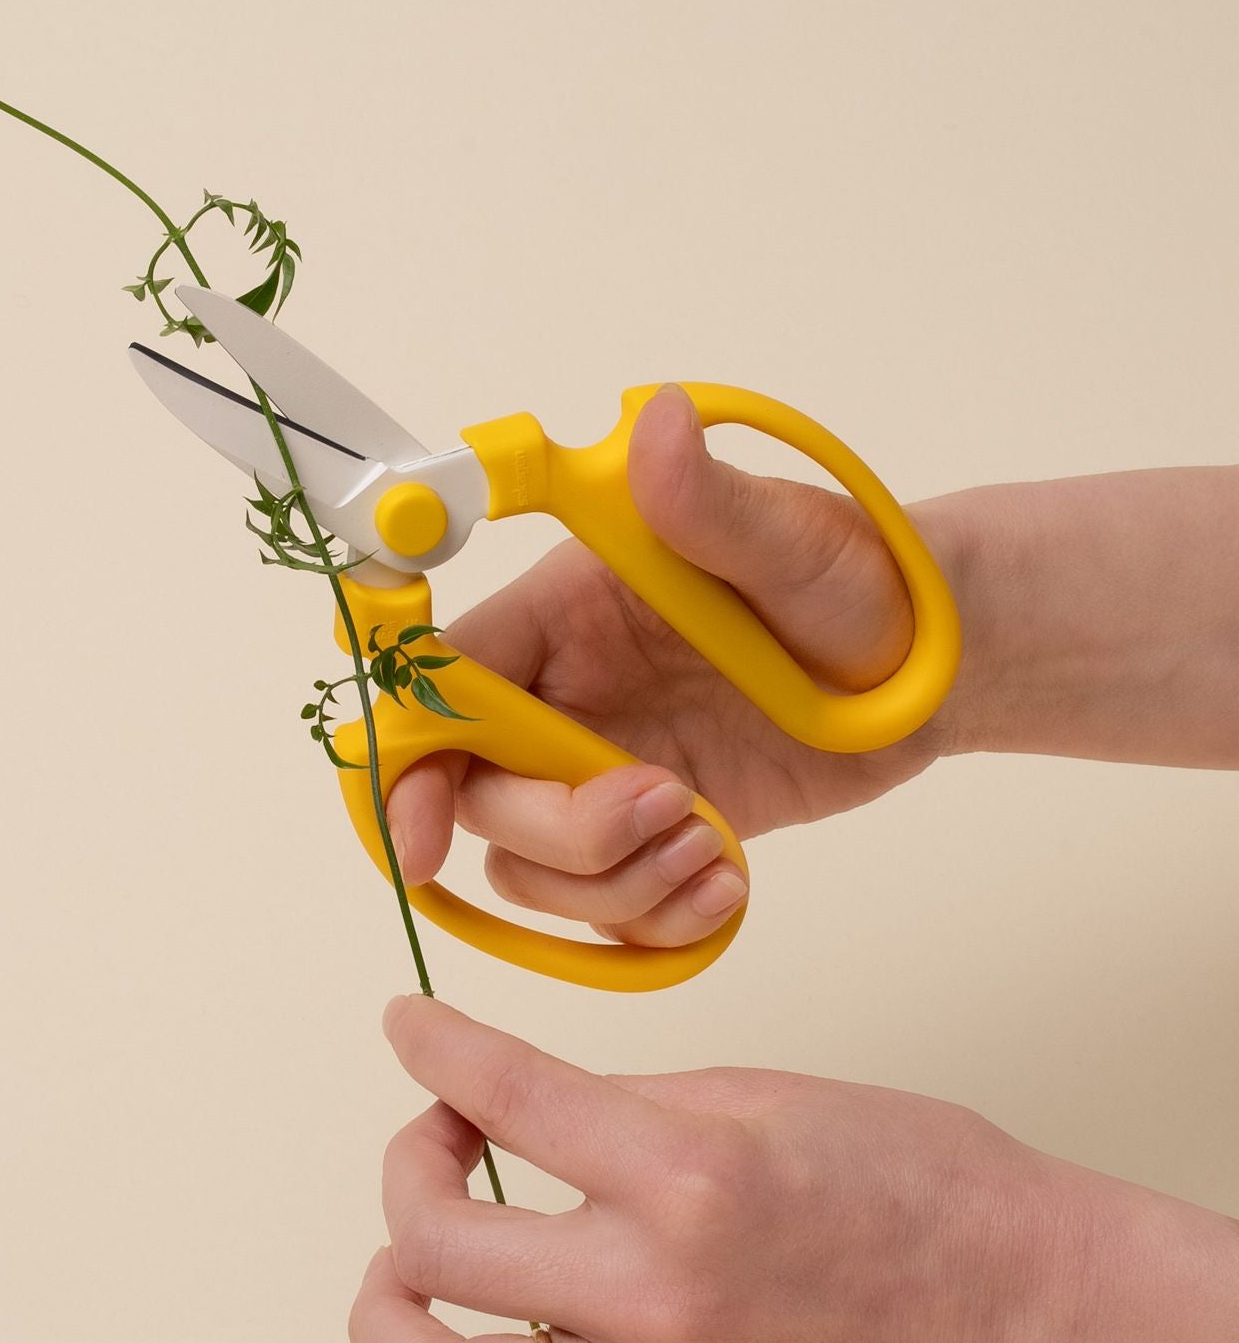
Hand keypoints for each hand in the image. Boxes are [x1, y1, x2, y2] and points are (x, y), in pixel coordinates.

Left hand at [348, 996, 1238, 1342]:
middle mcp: (652, 1296)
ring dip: (395, 1313)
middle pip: (435, 1246)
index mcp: (682, 1177)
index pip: (501, 1095)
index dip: (430, 1042)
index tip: (407, 1021)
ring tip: (422, 1261)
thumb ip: (611, 1103)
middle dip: (408, 1165)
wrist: (1017, 1304)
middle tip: (446, 1133)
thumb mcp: (750, 1091)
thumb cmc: (907, 1178)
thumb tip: (506, 1103)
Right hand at [386, 384, 955, 948]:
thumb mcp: (796, 542)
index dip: (407, 763)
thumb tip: (654, 421)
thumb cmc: (863, 582)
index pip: (441, 688)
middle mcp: (564, 697)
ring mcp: (603, 773)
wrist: (935, 667)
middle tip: (672, 806)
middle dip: (562, 832)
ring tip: (713, 846)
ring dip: (615, 884)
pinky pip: (607, 912)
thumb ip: (710, 502)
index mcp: (562, 615)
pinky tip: (727, 885)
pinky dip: (657, 922)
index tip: (419, 838)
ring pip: (534, 868)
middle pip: (480, 796)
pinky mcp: (652, 833)